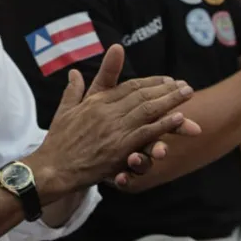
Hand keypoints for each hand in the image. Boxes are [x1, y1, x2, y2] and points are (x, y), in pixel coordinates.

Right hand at [29, 45, 199, 194]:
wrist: (52, 168)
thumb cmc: (58, 142)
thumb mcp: (64, 110)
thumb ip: (73, 90)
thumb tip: (73, 72)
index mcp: (96, 102)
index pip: (129, 87)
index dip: (150, 82)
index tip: (166, 80)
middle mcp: (106, 111)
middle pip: (142, 95)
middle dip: (166, 89)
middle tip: (186, 85)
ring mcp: (114, 129)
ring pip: (148, 110)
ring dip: (171, 101)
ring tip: (188, 94)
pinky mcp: (119, 148)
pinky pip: (146, 133)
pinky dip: (164, 124)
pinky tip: (179, 117)